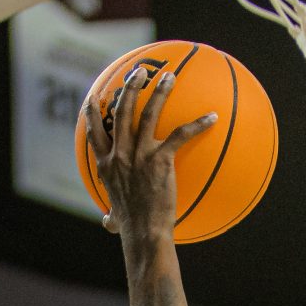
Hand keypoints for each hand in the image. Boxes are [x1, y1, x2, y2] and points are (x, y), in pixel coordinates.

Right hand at [88, 64, 217, 245]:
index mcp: (106, 165)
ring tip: (169, 76)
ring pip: (147, 114)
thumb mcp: (115, 219)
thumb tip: (108, 223)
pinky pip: (180, 135)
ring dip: (159, 92)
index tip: (94, 98)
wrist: (144, 234)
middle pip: (121, 112)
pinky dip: (198, 124)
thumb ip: (110, 216)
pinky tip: (213, 117)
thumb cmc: (131, 230)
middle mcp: (119, 155)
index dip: (92, 112)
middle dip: (129, 88)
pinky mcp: (160, 160)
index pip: (95, 132)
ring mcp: (139, 155)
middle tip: (138, 72)